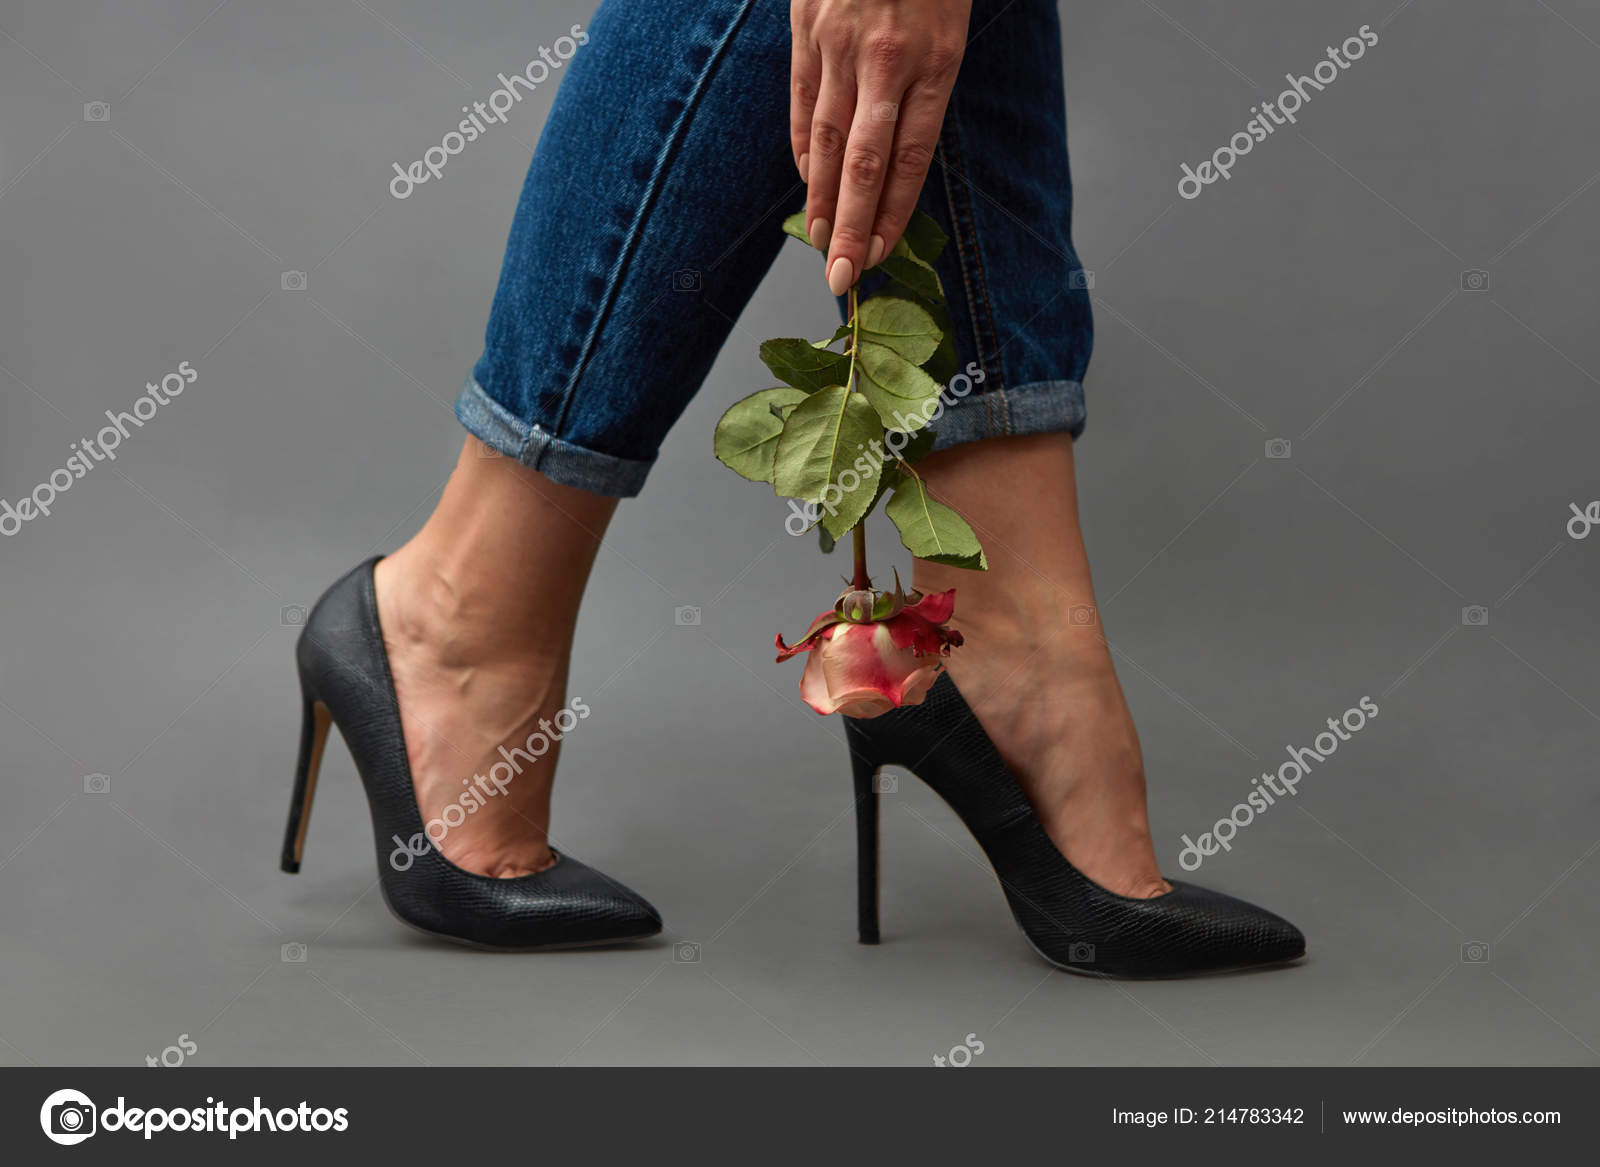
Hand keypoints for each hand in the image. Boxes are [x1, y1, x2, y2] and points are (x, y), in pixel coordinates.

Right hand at [790, 0, 970, 294]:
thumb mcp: (953, 22)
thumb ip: (928, 85)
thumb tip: (900, 161)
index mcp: (934, 59)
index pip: (909, 158)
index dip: (892, 213)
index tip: (879, 256)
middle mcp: (884, 58)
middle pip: (861, 162)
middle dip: (850, 227)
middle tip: (841, 278)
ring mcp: (839, 43)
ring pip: (824, 139)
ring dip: (820, 199)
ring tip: (819, 243)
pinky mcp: (806, 27)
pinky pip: (801, 102)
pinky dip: (801, 149)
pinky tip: (804, 185)